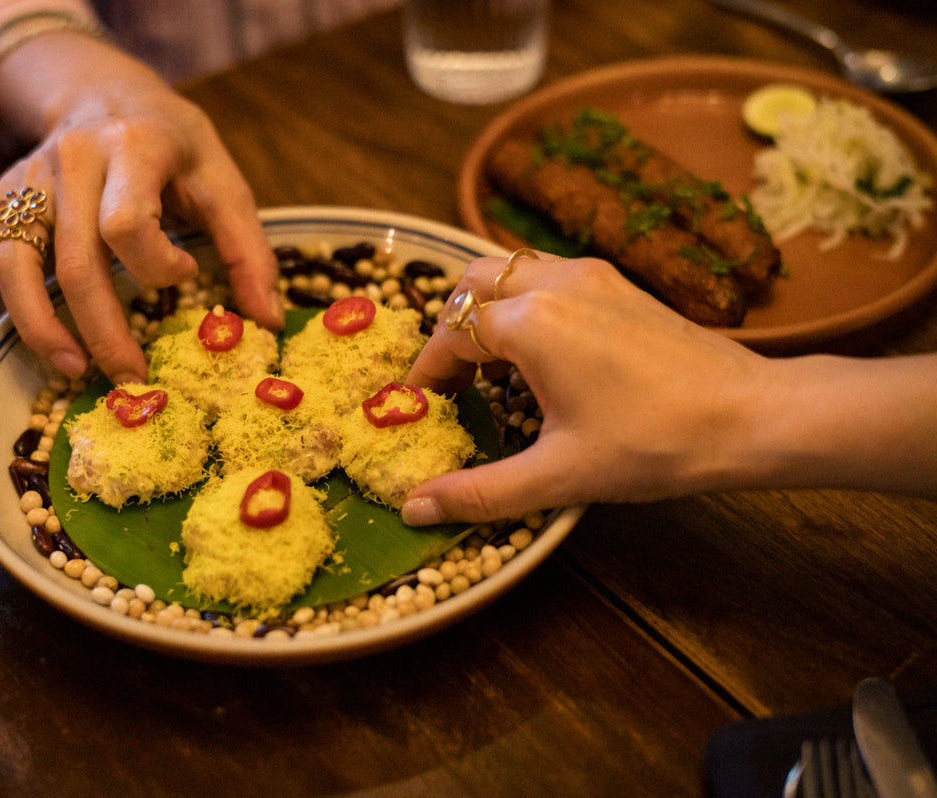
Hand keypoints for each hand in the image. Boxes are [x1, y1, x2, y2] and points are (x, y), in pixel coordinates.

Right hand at [0, 32, 282, 384]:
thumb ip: (247, 247)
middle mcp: (73, 162)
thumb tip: (266, 322)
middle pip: (74, 261)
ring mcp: (31, 179)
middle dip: (102, 328)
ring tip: (67, 367)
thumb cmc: (174, 145)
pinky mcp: (4, 193)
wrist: (112, 94)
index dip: (157, 265)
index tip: (186, 277)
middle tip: (128, 376)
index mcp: (133, 149)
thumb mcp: (222, 179)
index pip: (128, 224)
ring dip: (36, 322)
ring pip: (15, 260)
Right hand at [402, 252, 768, 522]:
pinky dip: (527, 304)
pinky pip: (551, 276)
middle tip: (454, 378)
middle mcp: (556, 282)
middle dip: (453, 326)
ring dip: (490, 310)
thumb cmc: (656, 444)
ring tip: (494, 367)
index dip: (429, 371)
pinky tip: (544, 355)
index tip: (420, 406)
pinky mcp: (621, 283)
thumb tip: (415, 508)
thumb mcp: (559, 475)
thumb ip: (480, 491)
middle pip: (475, 282)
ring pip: (513, 270)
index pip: (452, 333)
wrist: (753, 416)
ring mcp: (593, 276)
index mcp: (532, 322)